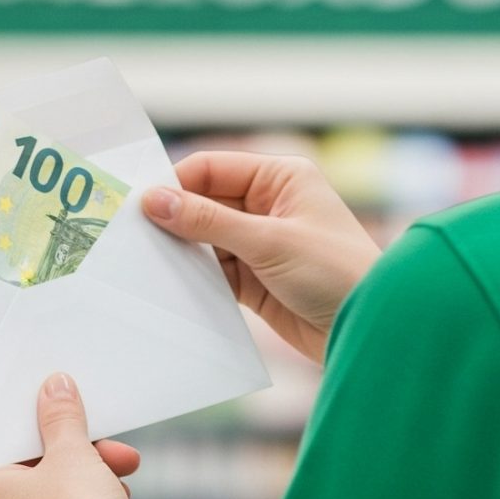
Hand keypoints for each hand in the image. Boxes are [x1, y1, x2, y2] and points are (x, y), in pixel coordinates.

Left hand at [0, 373, 140, 498]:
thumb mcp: (73, 454)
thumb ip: (60, 418)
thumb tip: (55, 388)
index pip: (1, 443)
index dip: (41, 426)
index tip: (70, 419)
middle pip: (27, 473)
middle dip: (77, 457)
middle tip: (115, 452)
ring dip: (85, 484)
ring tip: (121, 481)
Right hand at [143, 151, 382, 362]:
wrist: (372, 329)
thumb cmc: (337, 273)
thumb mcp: (270, 242)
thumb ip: (209, 221)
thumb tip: (155, 200)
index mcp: (280, 178)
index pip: (212, 168)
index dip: (175, 184)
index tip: (137, 205)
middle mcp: (268, 205)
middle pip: (203, 202)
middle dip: (172, 219)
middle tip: (128, 236)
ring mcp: (260, 244)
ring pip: (204, 239)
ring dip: (180, 251)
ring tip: (140, 264)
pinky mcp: (255, 280)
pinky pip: (213, 271)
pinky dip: (192, 277)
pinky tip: (166, 286)